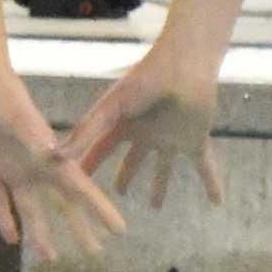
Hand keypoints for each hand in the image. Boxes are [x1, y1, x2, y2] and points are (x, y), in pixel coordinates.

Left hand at [0, 78, 126, 263]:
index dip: (99, 208)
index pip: (80, 187)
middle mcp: (34, 165)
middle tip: (94, 253)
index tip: (120, 229)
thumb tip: (52, 153)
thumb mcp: (15, 111)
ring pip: (30, 209)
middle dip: (78, 228)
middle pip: (60, 204)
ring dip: (40, 232)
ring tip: (50, 257)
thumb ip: (31, 133)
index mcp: (48, 153)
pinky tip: (11, 240)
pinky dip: (4, 219)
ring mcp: (11, 168)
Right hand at [62, 48, 223, 210]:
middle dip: (125, 177)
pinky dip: (211, 184)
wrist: (186, 64)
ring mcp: (171, 137)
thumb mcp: (111, 108)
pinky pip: (204, 168)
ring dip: (160, 186)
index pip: (101, 149)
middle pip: (133, 160)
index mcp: (124, 123)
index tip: (78, 184)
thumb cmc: (146, 78)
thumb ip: (86, 133)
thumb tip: (54, 156)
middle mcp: (146, 132)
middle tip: (118, 195)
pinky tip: (217, 203)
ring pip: (164, 168)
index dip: (90, 165)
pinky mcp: (194, 140)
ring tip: (156, 207)